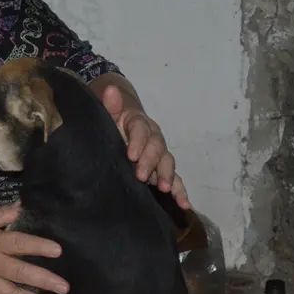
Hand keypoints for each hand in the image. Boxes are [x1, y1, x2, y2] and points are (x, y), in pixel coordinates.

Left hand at [101, 85, 190, 209]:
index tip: (130, 155)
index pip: (141, 130)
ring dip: (167, 176)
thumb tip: (110, 90)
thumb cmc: (114, 126)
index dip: (137, 142)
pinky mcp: (163, 170)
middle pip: (157, 147)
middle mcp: (154, 138)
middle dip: (150, 162)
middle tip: (141, 176)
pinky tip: (184, 204)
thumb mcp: (110, 116)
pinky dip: (180, 191)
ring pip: (168, 163)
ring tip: (163, 188)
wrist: (121, 134)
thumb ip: (110, 106)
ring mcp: (160, 155)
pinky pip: (175, 179)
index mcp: (140, 124)